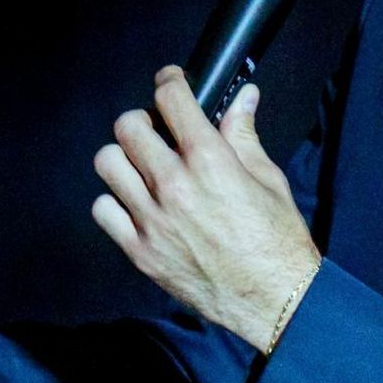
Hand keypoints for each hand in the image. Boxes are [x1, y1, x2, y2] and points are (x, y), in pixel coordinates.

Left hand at [91, 69, 319, 352]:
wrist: (274, 299)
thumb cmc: (278, 239)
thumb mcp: (268, 179)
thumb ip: (244, 135)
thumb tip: (243, 99)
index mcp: (210, 161)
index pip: (171, 99)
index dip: (170, 82)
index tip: (171, 83)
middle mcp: (174, 185)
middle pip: (128, 126)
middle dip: (143, 120)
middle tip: (157, 131)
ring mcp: (151, 219)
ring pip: (108, 163)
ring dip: (124, 158)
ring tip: (142, 167)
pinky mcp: (140, 251)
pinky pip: (104, 210)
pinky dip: (115, 202)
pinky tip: (136, 204)